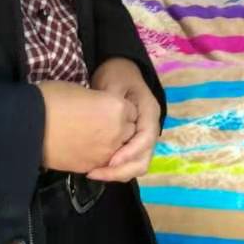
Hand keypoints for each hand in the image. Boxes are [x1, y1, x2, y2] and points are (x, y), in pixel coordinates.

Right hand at [38, 80, 138, 173]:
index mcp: (117, 108)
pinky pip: (103, 162)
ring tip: (91, 136)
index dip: (120, 109)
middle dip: (119, 127)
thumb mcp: (82, 90)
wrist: (29, 125)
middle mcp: (117, 132)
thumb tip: (100, 109)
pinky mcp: (91, 166)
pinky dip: (98, 156)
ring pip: (118, 150)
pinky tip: (84, 148)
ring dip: (111, 144)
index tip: (106, 108)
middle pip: (129, 131)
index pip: (131, 110)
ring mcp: (105, 152)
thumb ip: (100, 101)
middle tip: (99, 122)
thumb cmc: (53, 99)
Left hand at [85, 57, 161, 182]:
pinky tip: (95, 168)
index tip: (110, 161)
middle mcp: (149, 129)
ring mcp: (142, 137)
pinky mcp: (131, 142)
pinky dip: (114, 169)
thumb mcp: (114, 83)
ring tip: (94, 172)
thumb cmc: (117, 74)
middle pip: (143, 159)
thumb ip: (113, 103)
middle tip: (96, 172)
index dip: (129, 153)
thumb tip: (109, 123)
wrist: (119, 70)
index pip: (145, 139)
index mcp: (149, 113)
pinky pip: (128, 162)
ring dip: (117, 173)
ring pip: (137, 165)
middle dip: (122, 170)